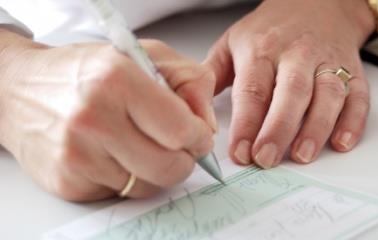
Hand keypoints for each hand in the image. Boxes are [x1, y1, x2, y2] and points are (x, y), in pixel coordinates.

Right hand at [0, 30, 216, 200]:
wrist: (20, 90)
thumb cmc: (85, 71)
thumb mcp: (144, 56)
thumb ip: (189, 82)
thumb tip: (207, 125)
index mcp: (117, 80)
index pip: (181, 129)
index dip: (199, 137)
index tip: (197, 136)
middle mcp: (94, 118)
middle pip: (169, 167)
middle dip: (183, 160)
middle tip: (176, 146)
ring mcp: (77, 155)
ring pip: (147, 186)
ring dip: (154, 170)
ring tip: (138, 144)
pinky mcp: (68, 182)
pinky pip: (120, 193)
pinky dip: (126, 177)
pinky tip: (110, 154)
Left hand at [204, 0, 374, 167]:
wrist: (315, 3)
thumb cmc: (269, 29)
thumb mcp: (232, 43)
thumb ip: (211, 75)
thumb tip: (195, 110)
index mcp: (261, 50)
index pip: (252, 90)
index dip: (246, 124)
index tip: (240, 152)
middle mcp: (296, 55)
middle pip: (290, 93)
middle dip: (278, 129)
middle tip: (266, 159)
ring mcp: (326, 61)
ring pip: (327, 95)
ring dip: (316, 127)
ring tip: (302, 155)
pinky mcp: (351, 70)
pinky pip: (357, 95)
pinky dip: (353, 121)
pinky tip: (341, 142)